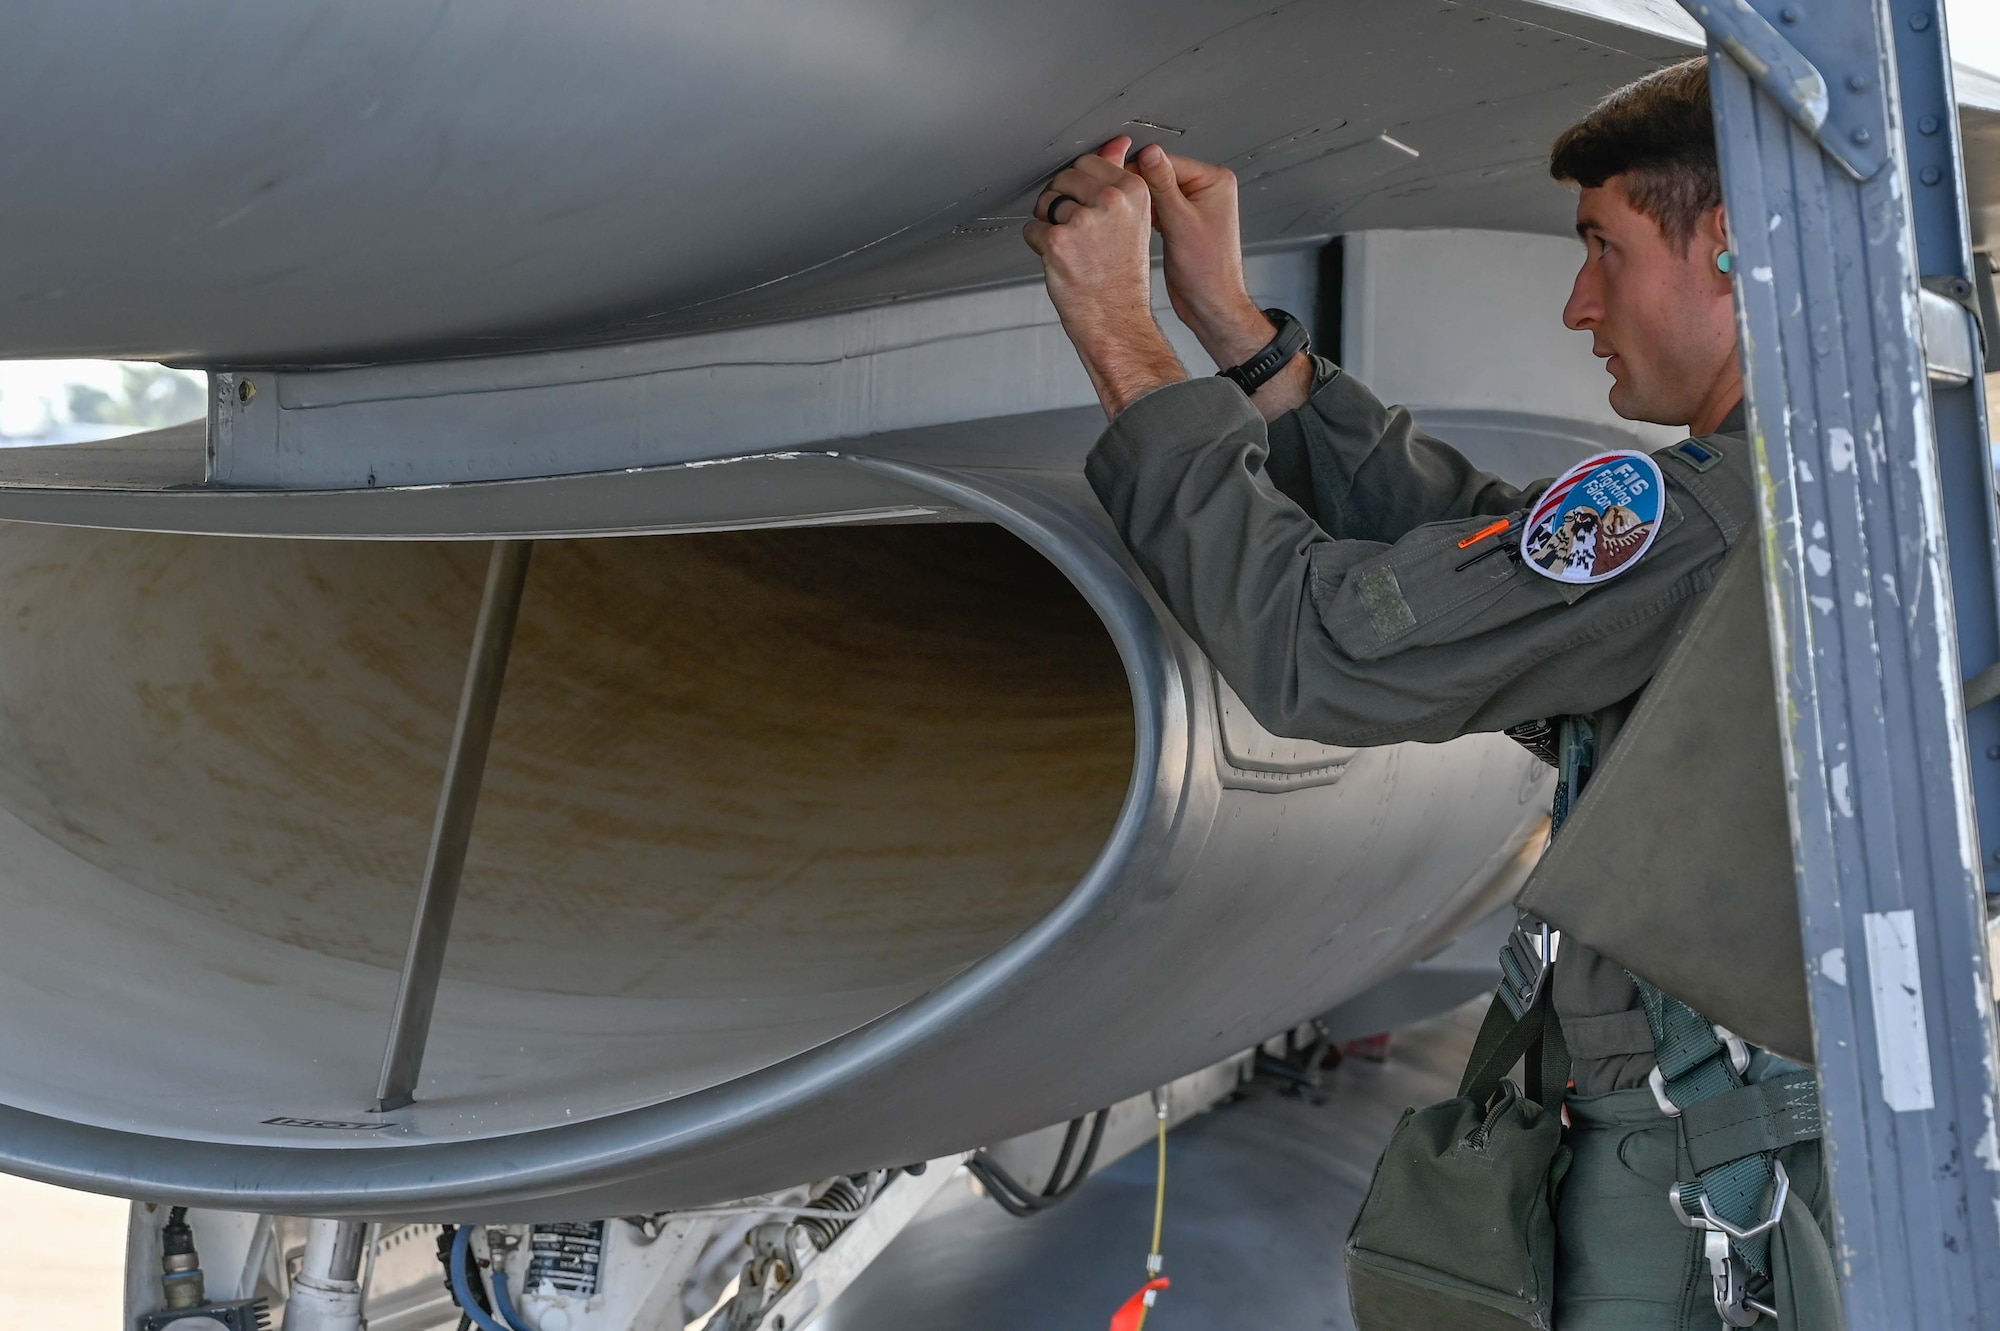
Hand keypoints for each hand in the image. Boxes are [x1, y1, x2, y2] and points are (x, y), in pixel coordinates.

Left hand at [1025, 137, 1184, 417]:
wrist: (1117, 319)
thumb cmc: (1122, 274)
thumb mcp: (1133, 218)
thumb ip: (1120, 175)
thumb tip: (1117, 142)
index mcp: (1133, 190)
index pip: (1087, 162)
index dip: (1081, 187)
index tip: (1090, 210)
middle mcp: (1110, 201)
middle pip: (1062, 178)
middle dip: (1062, 202)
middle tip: (1081, 234)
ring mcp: (1083, 221)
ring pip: (1045, 203)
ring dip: (1049, 224)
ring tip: (1074, 249)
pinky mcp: (1058, 242)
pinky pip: (1031, 229)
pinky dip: (1039, 245)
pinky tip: (1062, 261)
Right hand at [1130, 145, 1311, 418]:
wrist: (1210, 305)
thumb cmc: (1208, 271)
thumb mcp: (1181, 223)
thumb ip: (1164, 186)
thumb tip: (1149, 154)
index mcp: (1215, 182)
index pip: (1168, 162)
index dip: (1140, 169)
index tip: (1116, 178)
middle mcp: (1206, 190)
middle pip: (1161, 175)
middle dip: (1138, 186)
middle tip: (1114, 197)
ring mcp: (1193, 207)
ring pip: (1156, 192)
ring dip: (1139, 201)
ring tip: (1122, 212)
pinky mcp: (1180, 222)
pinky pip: (1157, 208)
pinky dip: (1144, 214)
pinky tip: (1131, 224)